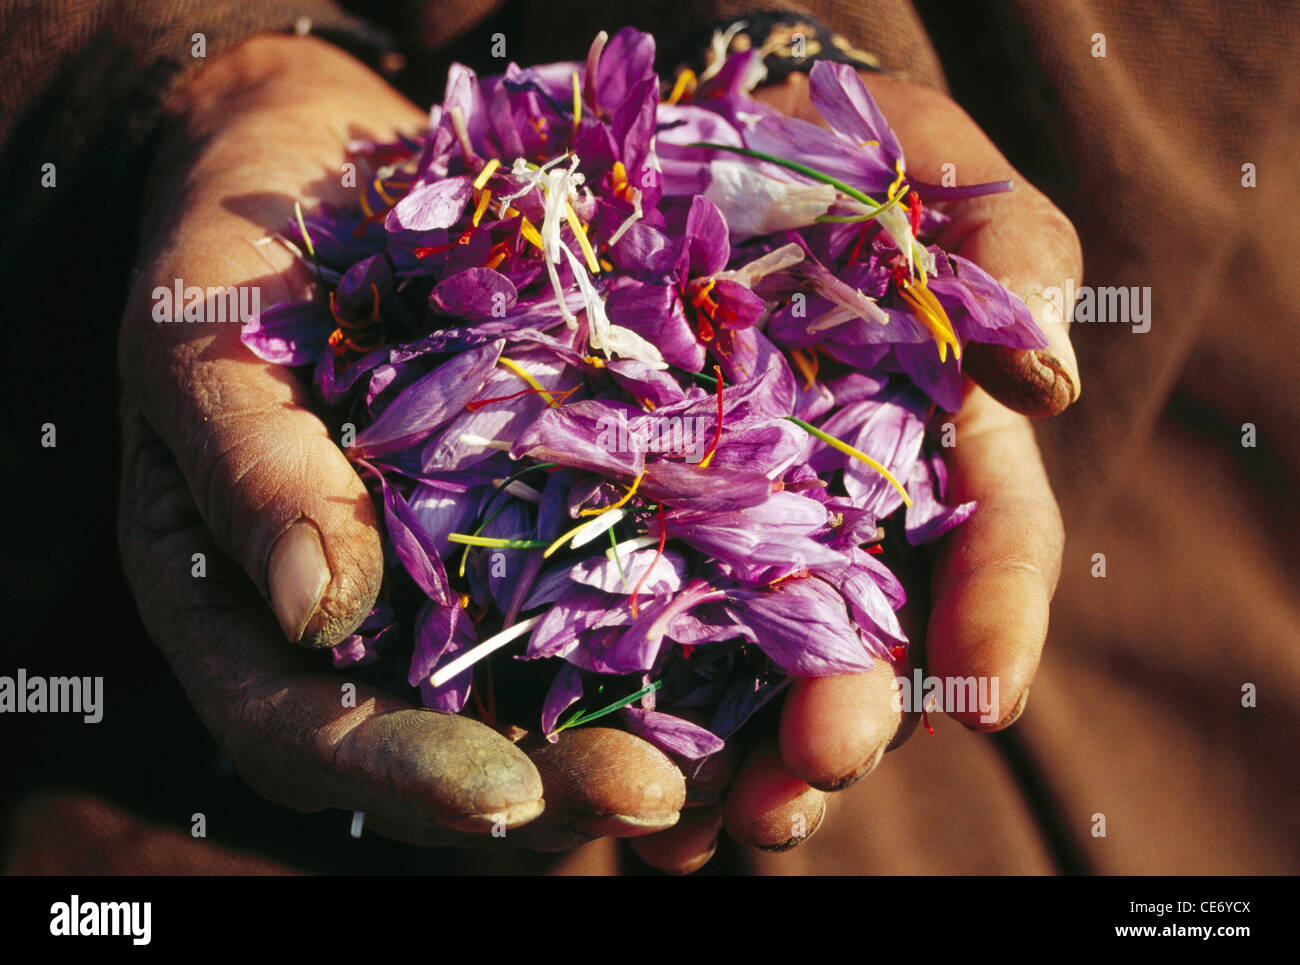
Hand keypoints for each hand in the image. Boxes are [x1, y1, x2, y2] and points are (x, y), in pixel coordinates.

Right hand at [116, 35, 688, 852]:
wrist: (327, 175)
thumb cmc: (233, 259)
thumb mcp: (203, 342)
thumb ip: (251, 469)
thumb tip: (320, 617)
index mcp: (262, 613)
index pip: (312, 736)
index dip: (404, 777)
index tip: (505, 794)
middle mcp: (387, 622)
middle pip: (466, 743)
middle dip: (567, 780)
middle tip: (665, 792)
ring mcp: (487, 573)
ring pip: (571, 695)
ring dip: (667, 734)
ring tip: (756, 750)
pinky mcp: (574, 507)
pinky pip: (642, 581)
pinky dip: (713, 616)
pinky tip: (789, 628)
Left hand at [626, 71, 1078, 870]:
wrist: (687, 139)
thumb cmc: (824, 144)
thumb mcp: (926, 160)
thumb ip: (1006, 254)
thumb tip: (1045, 385)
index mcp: (934, 442)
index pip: (991, 542)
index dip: (996, 617)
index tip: (989, 694)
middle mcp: (843, 512)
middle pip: (866, 642)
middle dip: (844, 721)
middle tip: (801, 783)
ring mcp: (737, 533)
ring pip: (752, 672)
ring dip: (736, 760)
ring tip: (695, 828)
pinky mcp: (633, 529)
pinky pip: (638, 632)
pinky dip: (632, 711)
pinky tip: (607, 778)